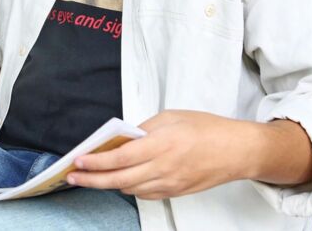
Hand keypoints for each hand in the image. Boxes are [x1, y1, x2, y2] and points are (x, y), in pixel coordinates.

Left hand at [67, 110, 254, 199]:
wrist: (237, 151)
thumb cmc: (207, 130)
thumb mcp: (171, 118)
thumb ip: (144, 129)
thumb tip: (123, 138)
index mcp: (161, 145)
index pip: (120, 157)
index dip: (96, 161)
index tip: (79, 160)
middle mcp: (163, 168)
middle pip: (119, 180)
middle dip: (92, 179)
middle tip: (73, 176)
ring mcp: (170, 184)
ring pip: (130, 189)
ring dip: (109, 184)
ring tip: (91, 176)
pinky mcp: (175, 192)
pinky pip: (145, 194)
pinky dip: (129, 188)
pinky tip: (121, 180)